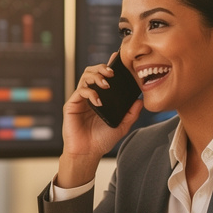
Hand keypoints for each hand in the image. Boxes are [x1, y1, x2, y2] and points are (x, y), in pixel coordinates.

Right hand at [57, 54, 141, 187]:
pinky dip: (90, 92)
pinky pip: (80, 91)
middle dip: (102, 67)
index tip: (118, 59)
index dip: (109, 66)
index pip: (104, 77)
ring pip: (85, 77)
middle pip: (92, 71)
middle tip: (112, 72)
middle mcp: (89, 95)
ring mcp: (80, 99)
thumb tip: (140, 101)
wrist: (87, 153)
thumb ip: (131, 114)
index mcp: (101, 97)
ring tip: (106, 83)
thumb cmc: (101, 140)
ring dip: (97, 76)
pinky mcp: (72, 105)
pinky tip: (98, 101)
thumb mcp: (122, 126)